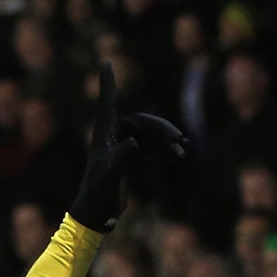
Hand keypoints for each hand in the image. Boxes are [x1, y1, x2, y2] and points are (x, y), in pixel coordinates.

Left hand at [71, 63, 186, 231]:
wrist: (96, 215)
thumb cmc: (98, 196)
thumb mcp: (110, 178)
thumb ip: (122, 160)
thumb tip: (135, 143)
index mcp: (103, 136)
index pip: (107, 104)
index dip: (108, 83)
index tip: (106, 62)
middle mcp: (112, 137)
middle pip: (141, 121)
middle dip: (160, 128)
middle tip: (177, 138)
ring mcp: (122, 147)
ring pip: (149, 135)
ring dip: (165, 141)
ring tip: (180, 152)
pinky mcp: (130, 159)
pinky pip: (151, 147)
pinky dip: (164, 150)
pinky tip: (176, 155)